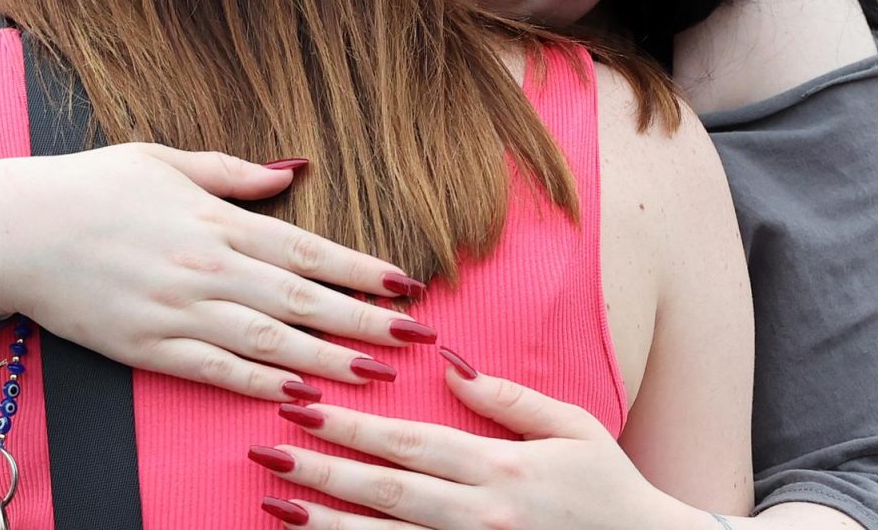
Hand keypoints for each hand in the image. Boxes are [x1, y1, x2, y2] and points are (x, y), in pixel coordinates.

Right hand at [0, 143, 430, 400]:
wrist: (14, 229)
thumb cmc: (89, 186)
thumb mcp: (164, 159)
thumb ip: (232, 172)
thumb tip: (291, 171)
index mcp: (215, 219)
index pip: (306, 249)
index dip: (360, 270)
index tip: (404, 283)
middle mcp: (206, 267)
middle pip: (302, 300)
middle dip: (365, 319)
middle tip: (416, 335)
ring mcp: (177, 310)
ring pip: (269, 341)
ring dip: (329, 358)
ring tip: (376, 371)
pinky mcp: (146, 346)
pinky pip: (214, 370)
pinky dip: (259, 383)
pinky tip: (299, 394)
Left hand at [251, 354, 694, 528]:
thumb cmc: (610, 490)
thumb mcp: (574, 428)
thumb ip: (510, 398)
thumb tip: (451, 362)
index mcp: (501, 471)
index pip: (411, 443)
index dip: (354, 427)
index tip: (305, 408)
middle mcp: (481, 517)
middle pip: (386, 493)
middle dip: (322, 472)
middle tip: (267, 455)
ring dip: (327, 525)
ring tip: (277, 505)